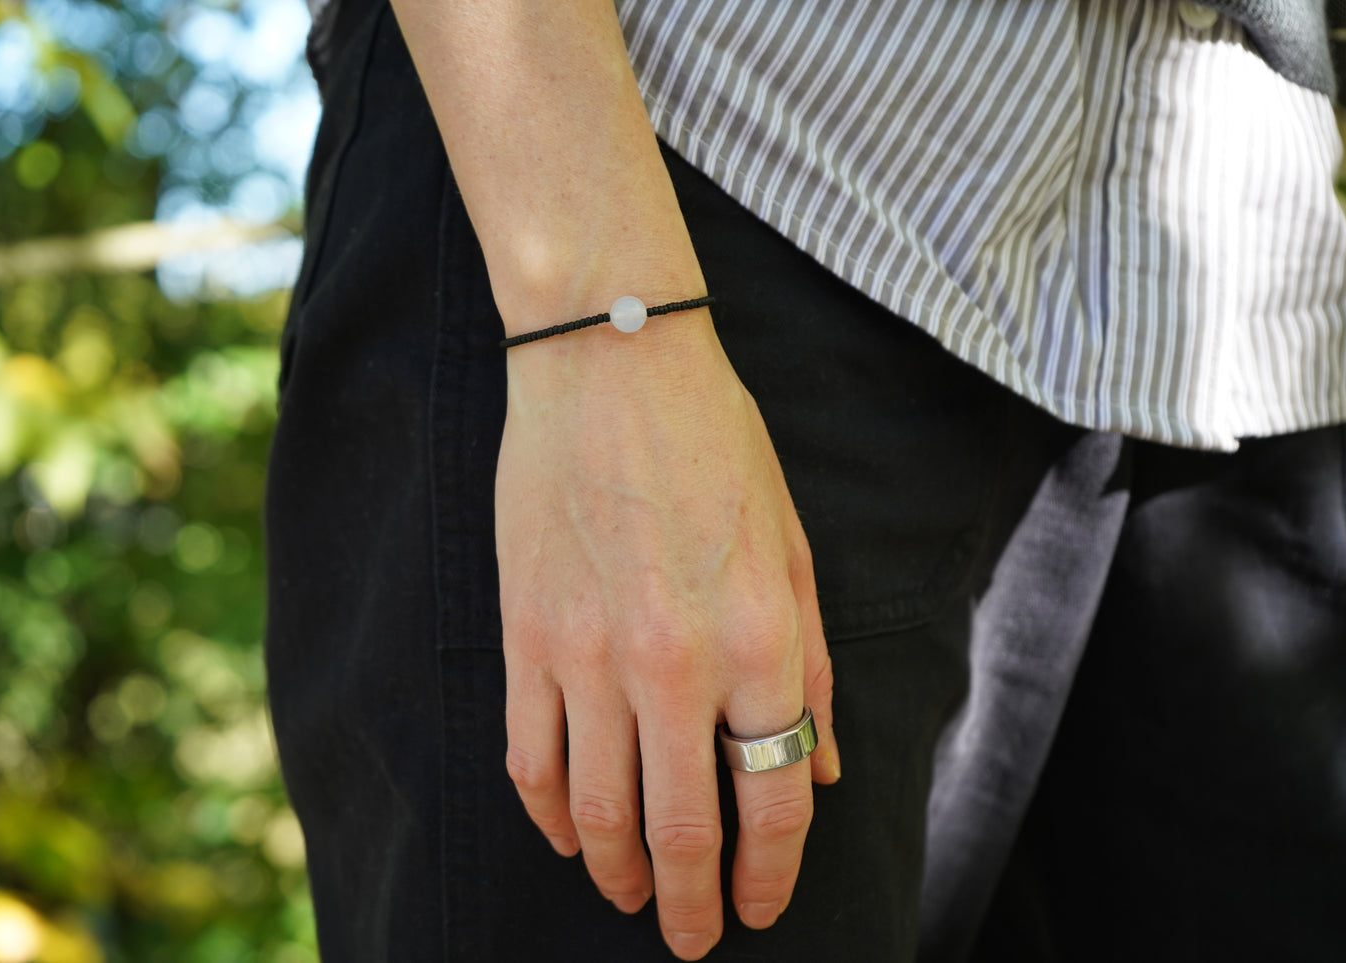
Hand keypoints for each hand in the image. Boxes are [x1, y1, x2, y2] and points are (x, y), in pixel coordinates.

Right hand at [495, 314, 840, 960]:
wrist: (608, 363)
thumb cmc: (716, 444)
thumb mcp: (795, 548)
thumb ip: (811, 667)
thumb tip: (821, 769)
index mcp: (759, 639)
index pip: (771, 799)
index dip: (769, 876)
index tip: (760, 912)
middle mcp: (674, 663)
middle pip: (679, 829)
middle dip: (691, 905)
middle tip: (693, 940)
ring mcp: (587, 654)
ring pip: (596, 811)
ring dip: (617, 874)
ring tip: (632, 899)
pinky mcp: (524, 636)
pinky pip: (529, 756)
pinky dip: (548, 814)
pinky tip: (565, 836)